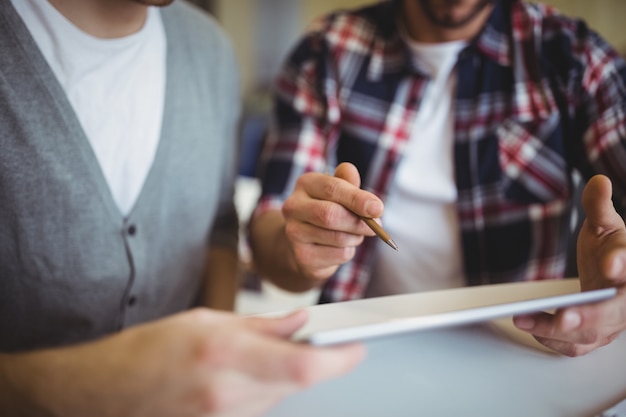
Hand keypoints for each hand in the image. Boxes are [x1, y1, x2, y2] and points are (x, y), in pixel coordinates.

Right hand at [0, 309, 364, 416]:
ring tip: (263, 357)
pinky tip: (246, 378)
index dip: (339, 358)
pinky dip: (266, 392)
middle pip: (299, 383)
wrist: (103, 394)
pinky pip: (261, 410)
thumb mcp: (203, 321)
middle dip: (318, 362)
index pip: (302, 363)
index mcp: (224, 354)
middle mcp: (228, 393)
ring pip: (281, 398)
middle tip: (325, 343)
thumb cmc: (147, 350)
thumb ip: (259, 325)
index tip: (356, 346)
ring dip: (286, 376)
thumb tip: (299, 322)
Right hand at [281, 162, 382, 283]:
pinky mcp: (303, 256)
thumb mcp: (340, 193)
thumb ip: (349, 184)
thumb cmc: (330, 209)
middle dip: (358, 221)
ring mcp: (294, 233)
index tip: (378, 208)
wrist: (307, 242)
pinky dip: (349, 251)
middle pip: (330, 214)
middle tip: (376, 225)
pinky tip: (341, 247)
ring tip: (355, 234)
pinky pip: (338, 255)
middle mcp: (293, 207)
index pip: (332, 188)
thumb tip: (357, 181)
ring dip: (356, 237)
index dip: (357, 198)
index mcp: (305, 184)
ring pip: (337, 237)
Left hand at [513, 175, 625, 355]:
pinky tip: (532, 330)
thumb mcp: (606, 224)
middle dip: (589, 316)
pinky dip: (554, 342)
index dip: (622, 263)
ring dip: (558, 332)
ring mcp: (613, 322)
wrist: (612, 272)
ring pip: (592, 334)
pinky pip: (577, 346)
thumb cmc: (609, 248)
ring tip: (525, 320)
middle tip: (564, 316)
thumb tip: (598, 182)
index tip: (611, 264)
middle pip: (613, 312)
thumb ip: (600, 206)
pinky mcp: (595, 335)